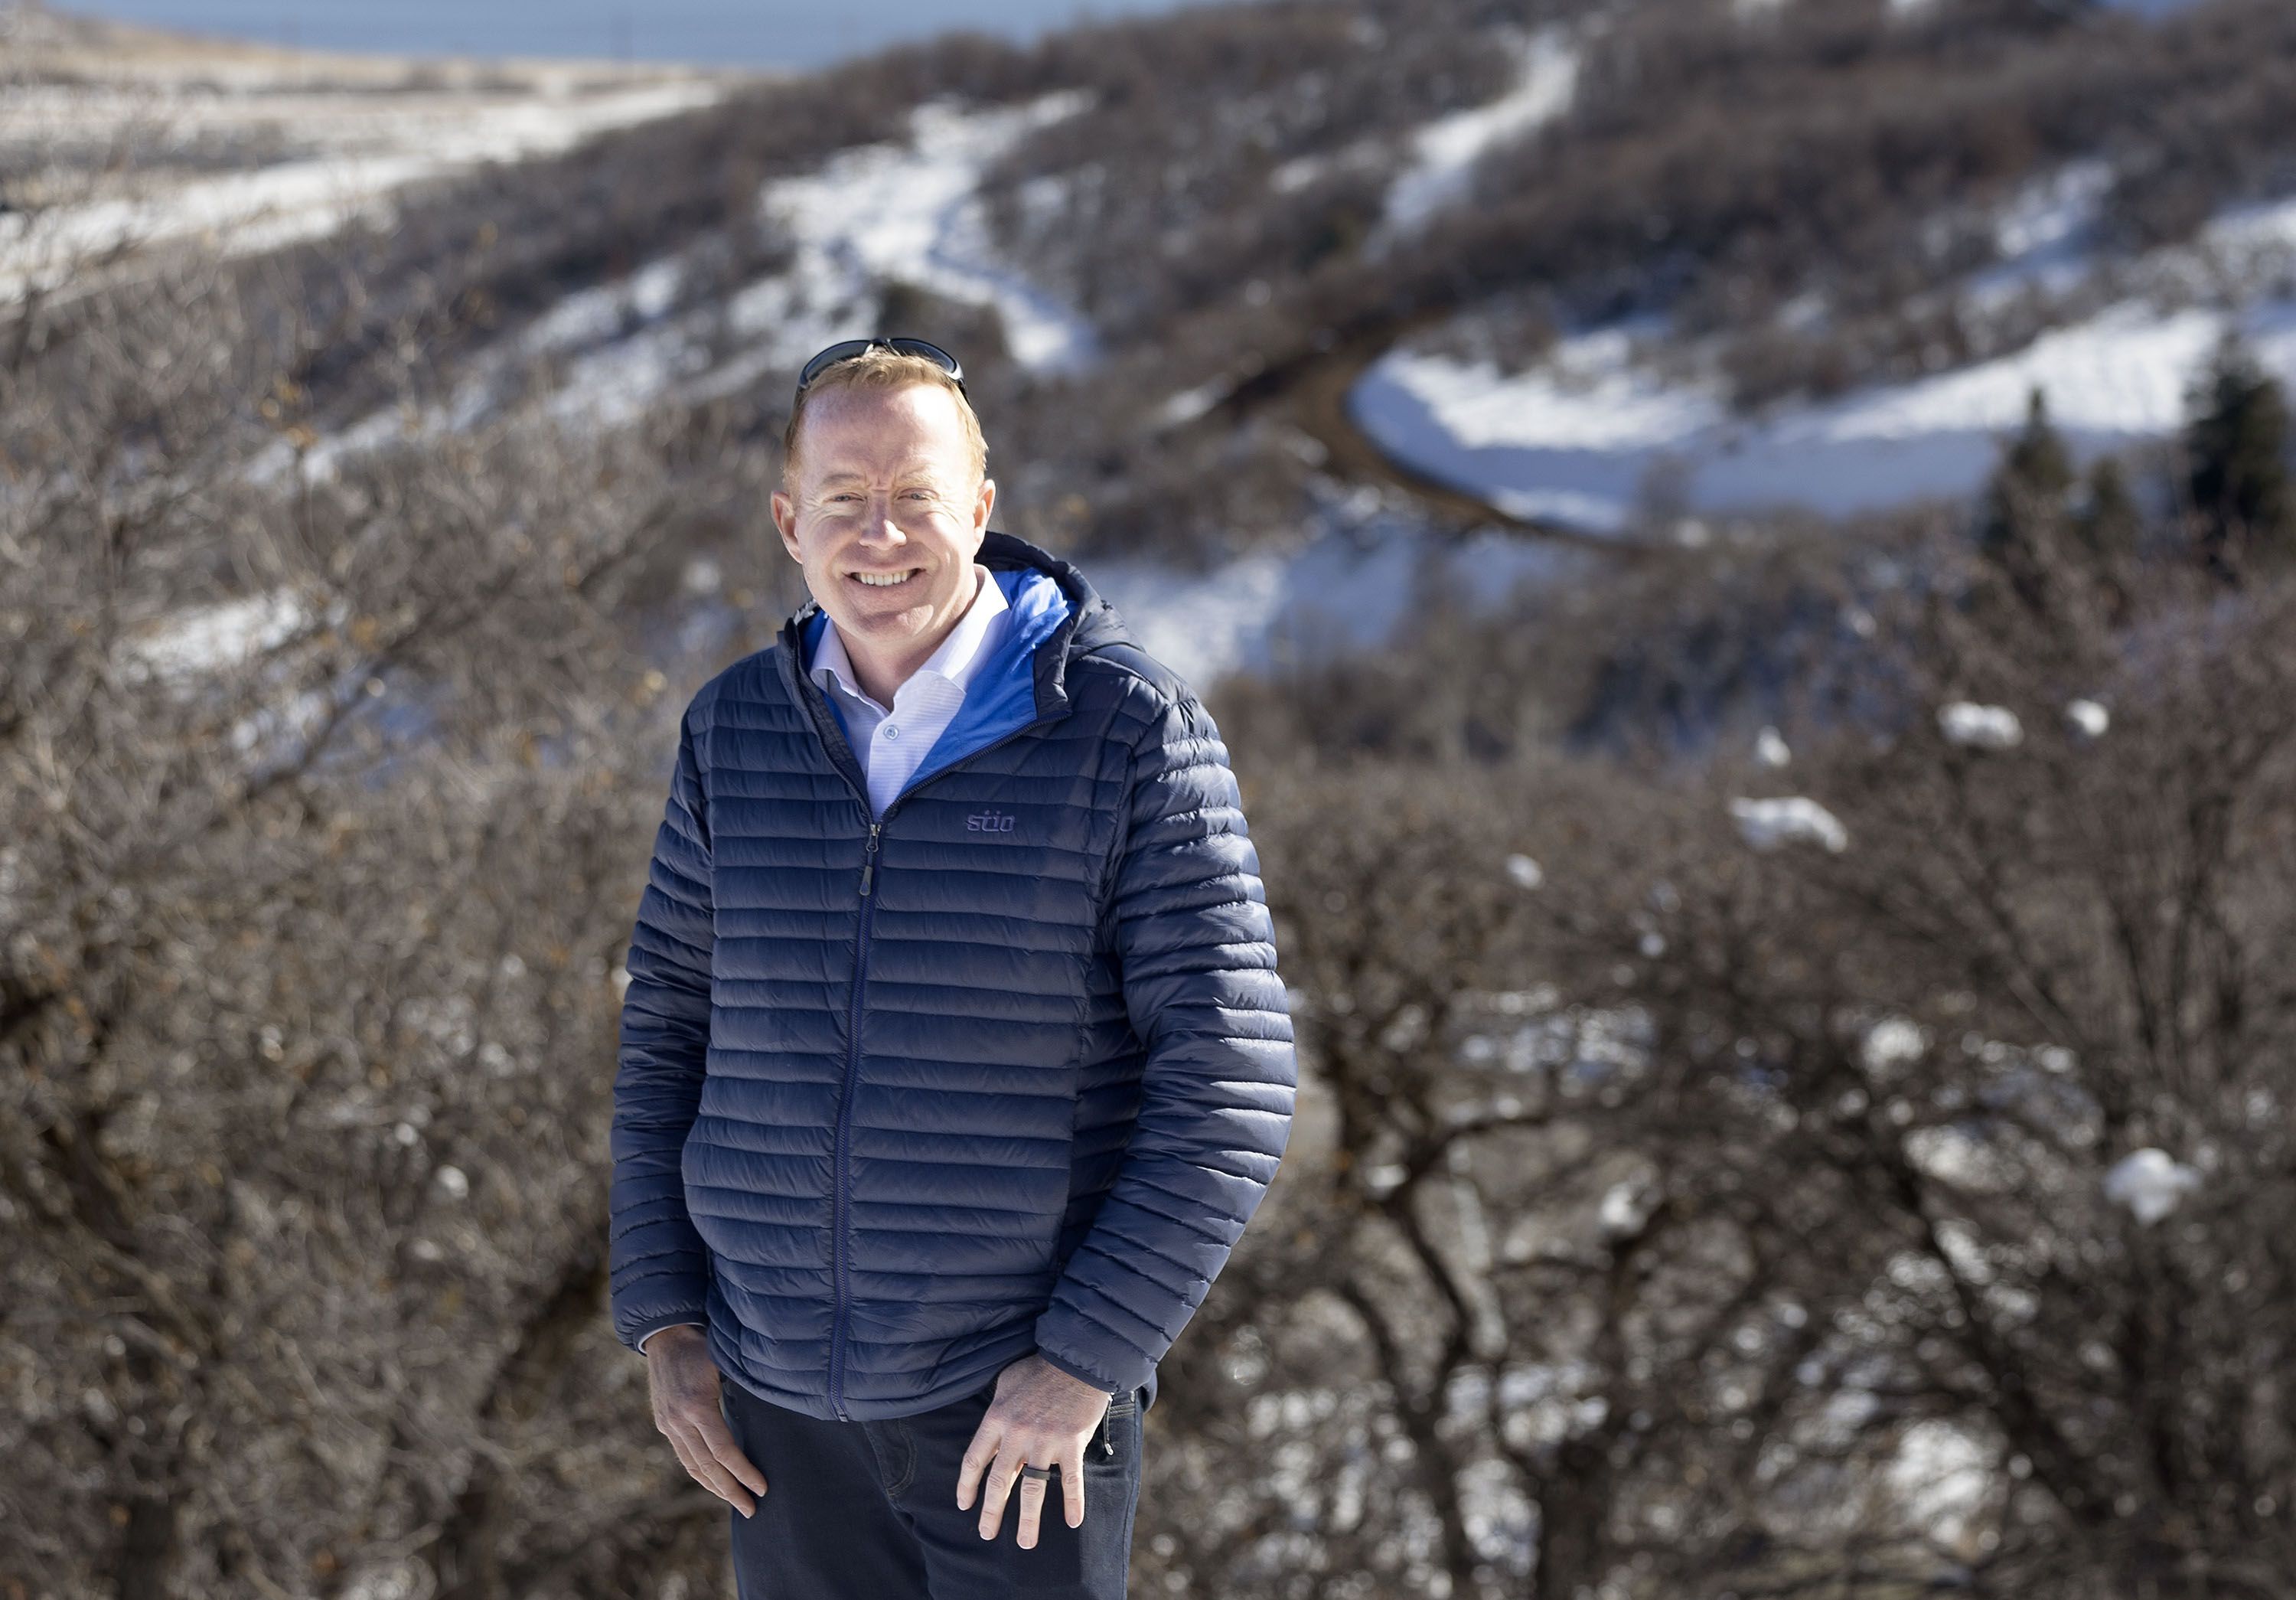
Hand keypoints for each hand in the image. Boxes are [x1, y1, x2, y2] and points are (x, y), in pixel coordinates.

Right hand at [647, 1324, 767, 1517]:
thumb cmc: (704, 1342)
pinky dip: (699, 1472)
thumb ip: (742, 1387)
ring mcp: (669, 1423)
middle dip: (731, 1491)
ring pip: (692, 1466)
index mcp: (697, 1405)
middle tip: (752, 1510)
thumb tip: (773, 1405)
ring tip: (735, 1502)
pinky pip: (683, 1456)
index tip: (762, 1488)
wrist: (667, 1330)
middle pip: (707, 1467)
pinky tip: (713, 1482)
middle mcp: (679, 1420)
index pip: (723, 1451)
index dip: (743, 1472)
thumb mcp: (725, 1360)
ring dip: (714, 1487)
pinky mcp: (665, 1422)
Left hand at [954, 1354, 1110, 1547]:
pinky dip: (1073, 1503)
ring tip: (1026, 1544)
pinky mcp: (1071, 1444)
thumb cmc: (1039, 1367)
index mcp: (996, 1419)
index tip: (964, 1506)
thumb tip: (991, 1426)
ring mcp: (1045, 1441)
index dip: (966, 1486)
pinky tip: (1072, 1522)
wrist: (1076, 1358)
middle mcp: (1017, 1435)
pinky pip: (1071, 1481)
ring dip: (1028, 1520)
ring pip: (1033, 1490)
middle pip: (1000, 1483)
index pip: (974, 1460)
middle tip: (986, 1534)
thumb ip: (996, 1406)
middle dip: (992, 1513)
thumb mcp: (1006, 1381)